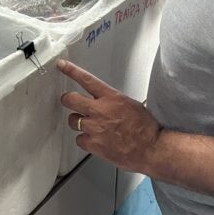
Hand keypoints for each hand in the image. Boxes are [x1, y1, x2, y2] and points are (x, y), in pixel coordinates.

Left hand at [58, 59, 160, 174]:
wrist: (152, 149)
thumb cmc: (145, 128)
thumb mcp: (131, 104)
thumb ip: (112, 101)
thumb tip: (103, 101)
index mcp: (111, 98)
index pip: (86, 79)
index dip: (71, 71)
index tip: (62, 65)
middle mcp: (100, 110)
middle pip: (70, 99)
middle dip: (67, 99)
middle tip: (70, 101)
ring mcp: (94, 128)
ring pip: (72, 120)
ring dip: (78, 122)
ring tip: (92, 126)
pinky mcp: (93, 144)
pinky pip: (79, 139)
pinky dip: (85, 140)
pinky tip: (96, 140)